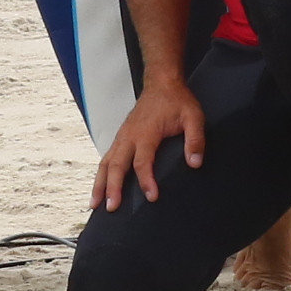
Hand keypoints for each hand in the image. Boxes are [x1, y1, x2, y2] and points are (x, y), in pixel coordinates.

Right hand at [96, 77, 207, 209]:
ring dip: (100, 183)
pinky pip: (106, 158)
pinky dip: (101, 175)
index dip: (146, 180)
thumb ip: (195, 140)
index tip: (151, 197)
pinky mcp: (120, 138)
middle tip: (111, 207)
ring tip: (95, 204)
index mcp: (147, 131)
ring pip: (106, 162)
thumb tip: (194, 162)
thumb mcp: (193, 117)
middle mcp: (130, 135)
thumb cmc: (176, 101)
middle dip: (112, 187)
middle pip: (116, 164)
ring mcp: (122, 136)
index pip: (143, 160)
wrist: (162, 83)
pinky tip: (99, 189)